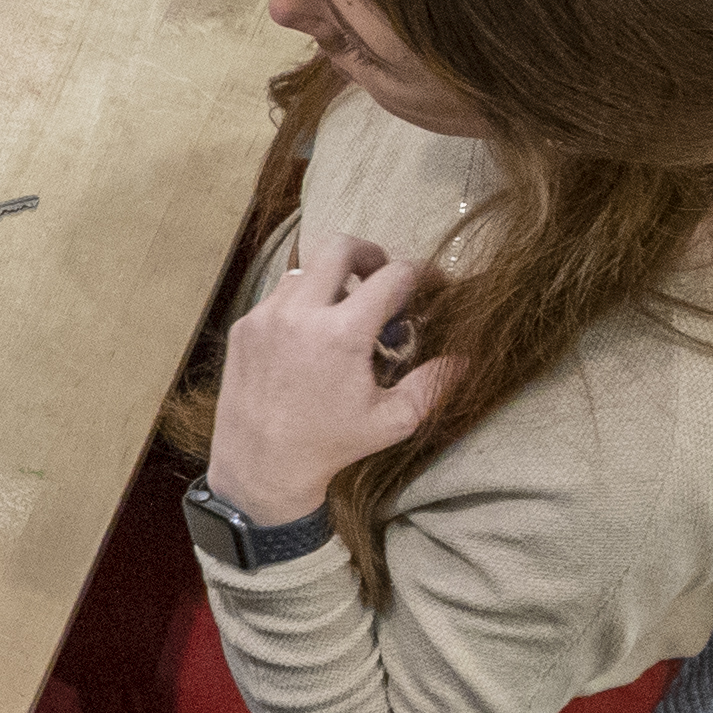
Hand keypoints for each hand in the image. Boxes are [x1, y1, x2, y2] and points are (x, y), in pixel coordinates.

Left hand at [207, 235, 466, 522]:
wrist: (260, 466)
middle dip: (370, 254)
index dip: (421, 274)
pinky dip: (302, 303)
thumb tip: (468, 357)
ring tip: (345, 315)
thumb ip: (434, 383)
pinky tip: (311, 336)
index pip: (393, 275)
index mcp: (342, 334)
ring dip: (332, 281)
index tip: (430, 284)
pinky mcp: (244, 326)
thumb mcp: (392, 420)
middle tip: (381, 277)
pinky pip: (279, 295)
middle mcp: (299, 314)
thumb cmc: (330, 445)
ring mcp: (265, 317)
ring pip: (306, 269)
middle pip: (340, 246)